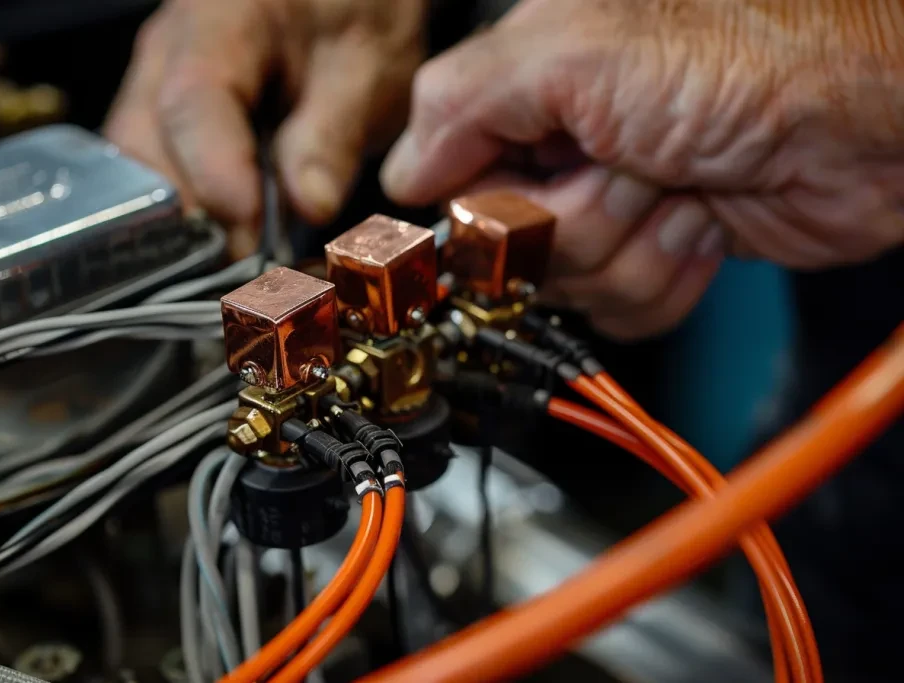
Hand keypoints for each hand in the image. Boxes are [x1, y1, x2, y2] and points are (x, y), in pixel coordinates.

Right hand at [106, 0, 425, 255]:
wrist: (343, 0)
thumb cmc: (357, 19)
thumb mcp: (369, 70)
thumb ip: (334, 135)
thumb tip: (309, 207)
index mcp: (220, 21)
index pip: (193, 102)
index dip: (216, 176)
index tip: (251, 235)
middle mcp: (168, 53)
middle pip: (143, 150)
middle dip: (189, 219)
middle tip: (246, 268)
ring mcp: (156, 88)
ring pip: (138, 174)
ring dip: (184, 227)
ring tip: (241, 262)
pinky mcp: (165, 124)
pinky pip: (156, 180)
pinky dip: (190, 218)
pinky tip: (230, 241)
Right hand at [381, 0, 903, 338]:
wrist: (871, 117)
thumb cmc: (751, 54)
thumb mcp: (578, 47)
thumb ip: (463, 100)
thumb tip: (402, 170)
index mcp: (529, 82)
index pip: (445, 172)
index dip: (472, 205)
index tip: (500, 215)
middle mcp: (565, 143)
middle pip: (504, 243)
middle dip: (571, 221)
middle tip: (627, 170)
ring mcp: (614, 201)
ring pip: (566, 284)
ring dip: (629, 246)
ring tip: (679, 187)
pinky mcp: (659, 250)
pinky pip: (621, 309)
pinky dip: (665, 277)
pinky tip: (702, 221)